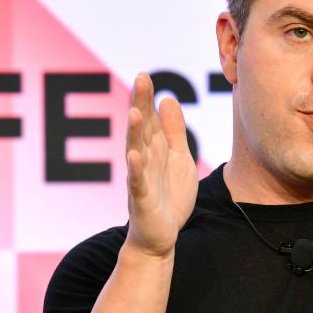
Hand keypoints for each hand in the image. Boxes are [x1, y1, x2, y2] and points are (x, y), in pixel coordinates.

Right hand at [125, 73, 197, 257]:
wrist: (161, 236)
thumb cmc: (169, 196)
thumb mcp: (178, 158)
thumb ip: (173, 130)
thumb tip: (167, 98)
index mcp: (154, 149)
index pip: (149, 119)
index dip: (147, 99)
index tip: (144, 75)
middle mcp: (144, 160)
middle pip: (141, 129)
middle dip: (140, 105)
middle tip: (141, 79)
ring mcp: (141, 179)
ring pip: (136, 152)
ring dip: (134, 133)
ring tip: (135, 112)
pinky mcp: (143, 200)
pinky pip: (138, 183)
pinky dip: (136, 170)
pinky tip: (134, 156)